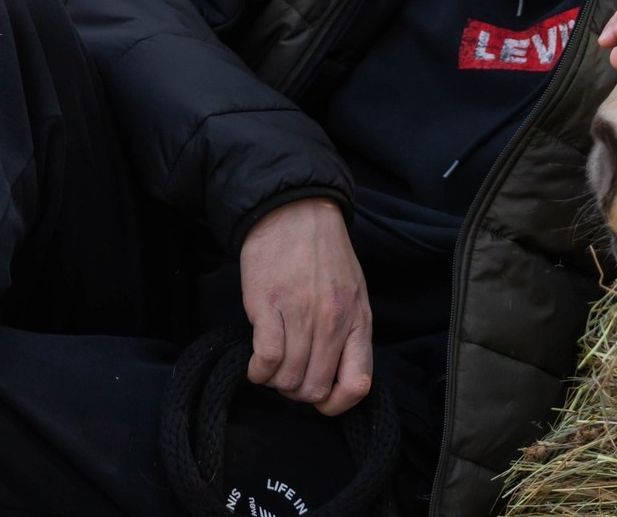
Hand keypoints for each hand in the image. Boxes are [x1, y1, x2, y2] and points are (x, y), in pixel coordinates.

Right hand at [239, 197, 372, 415]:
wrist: (296, 213)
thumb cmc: (324, 255)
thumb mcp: (353, 292)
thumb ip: (349, 332)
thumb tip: (338, 376)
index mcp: (358, 318)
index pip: (358, 384)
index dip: (337, 403)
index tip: (321, 396)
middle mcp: (333, 320)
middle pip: (314, 389)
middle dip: (298, 390)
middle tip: (289, 371)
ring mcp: (302, 314)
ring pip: (287, 380)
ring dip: (276, 379)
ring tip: (274, 360)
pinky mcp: (269, 307)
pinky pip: (265, 361)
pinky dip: (257, 370)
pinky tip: (257, 359)